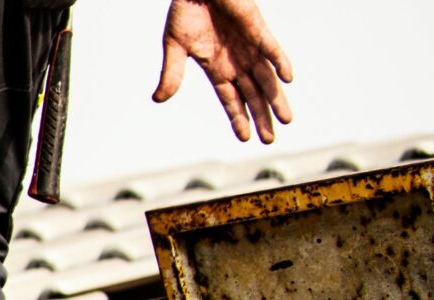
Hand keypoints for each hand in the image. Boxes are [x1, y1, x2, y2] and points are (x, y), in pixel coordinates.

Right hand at [155, 0, 293, 143]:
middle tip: (270, 139)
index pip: (230, 98)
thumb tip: (158, 100)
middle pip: (253, 94)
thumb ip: (171, 73)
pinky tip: (288, 78)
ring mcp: (249, 46)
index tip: (246, 138)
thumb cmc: (187, 10)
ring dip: (276, 98)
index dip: (239, 117)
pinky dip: (281, 62)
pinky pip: (271, 48)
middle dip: (262, 116)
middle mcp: (236, 60)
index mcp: (216, 67)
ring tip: (286, 119)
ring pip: (267, 77)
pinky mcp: (257, 28)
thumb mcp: (175, 46)